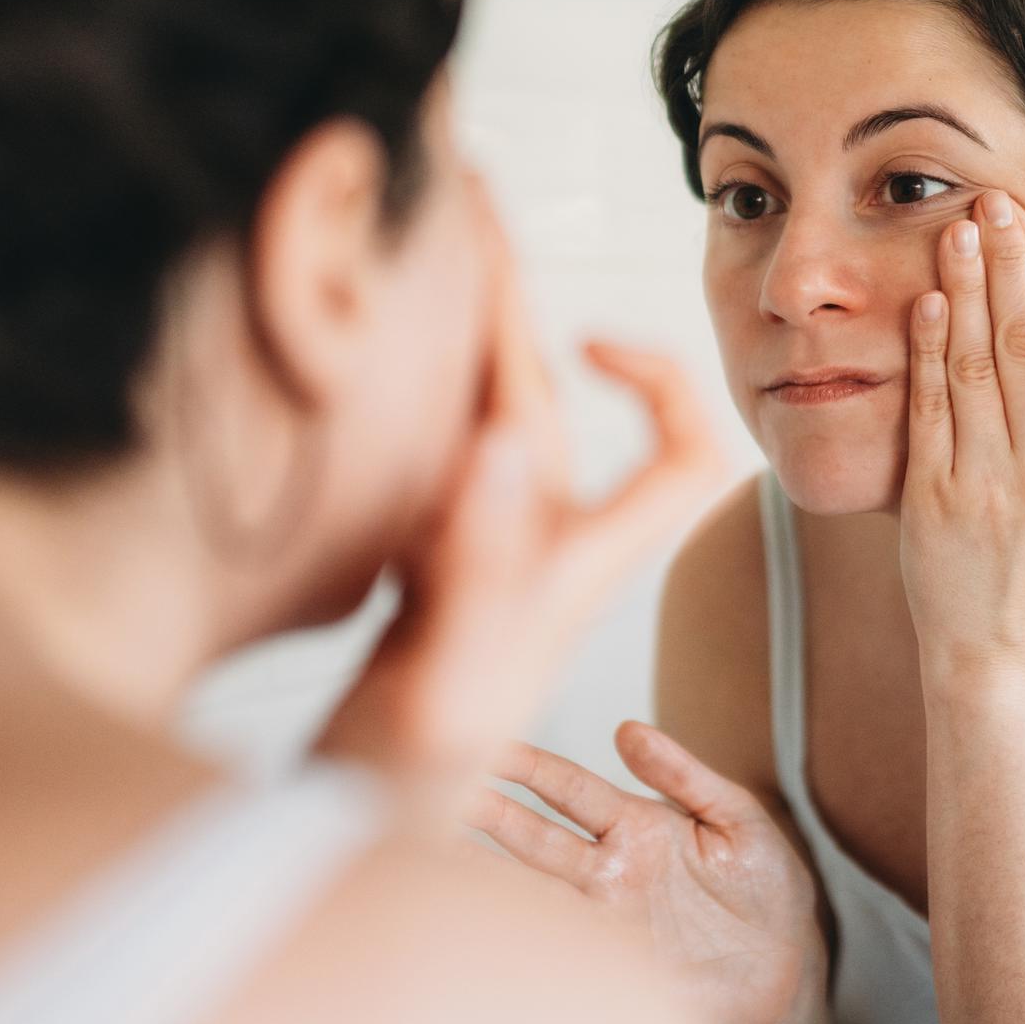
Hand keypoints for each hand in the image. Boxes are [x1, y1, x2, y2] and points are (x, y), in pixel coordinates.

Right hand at [315, 191, 725, 821]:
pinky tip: (369, 345)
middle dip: (513, 295)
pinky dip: (411, 382)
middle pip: (546, 396)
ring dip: (463, 322)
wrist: (341, 830)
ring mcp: (471, 547)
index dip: (667, 386)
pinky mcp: (413, 558)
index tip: (593, 336)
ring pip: (484, 409)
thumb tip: (503, 439)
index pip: (682, 462)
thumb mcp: (446, 674)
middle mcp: (532, 540)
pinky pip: (429, 444)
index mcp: (573, 562)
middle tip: (469, 193)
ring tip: (430, 232)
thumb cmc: (404, 777)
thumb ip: (477, 564)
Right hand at [469, 722, 825, 1023]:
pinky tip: (491, 920)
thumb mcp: (738, 818)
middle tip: (438, 788)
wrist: (790, 966)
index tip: (486, 743)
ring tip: (437, 851)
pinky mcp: (619, 965)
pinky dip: (526, 933)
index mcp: (635, 824)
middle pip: (534, 837)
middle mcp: (609, 869)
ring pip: (535, 891)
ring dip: (488, 874)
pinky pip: (563, 946)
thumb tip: (629, 729)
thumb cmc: (766, 888)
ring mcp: (608, 918)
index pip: (568, 788)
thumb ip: (686, 774)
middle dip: (487, 814)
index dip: (528, 766)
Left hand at [899, 190, 1024, 671]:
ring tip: (960, 228)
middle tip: (1000, 205)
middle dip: (1015, 267)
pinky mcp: (930, 491)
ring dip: (967, 287)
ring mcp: (983, 483)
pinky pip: (930, 403)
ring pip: (975, 364)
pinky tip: (932, 297)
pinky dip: (930, 345)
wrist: (990, 645)